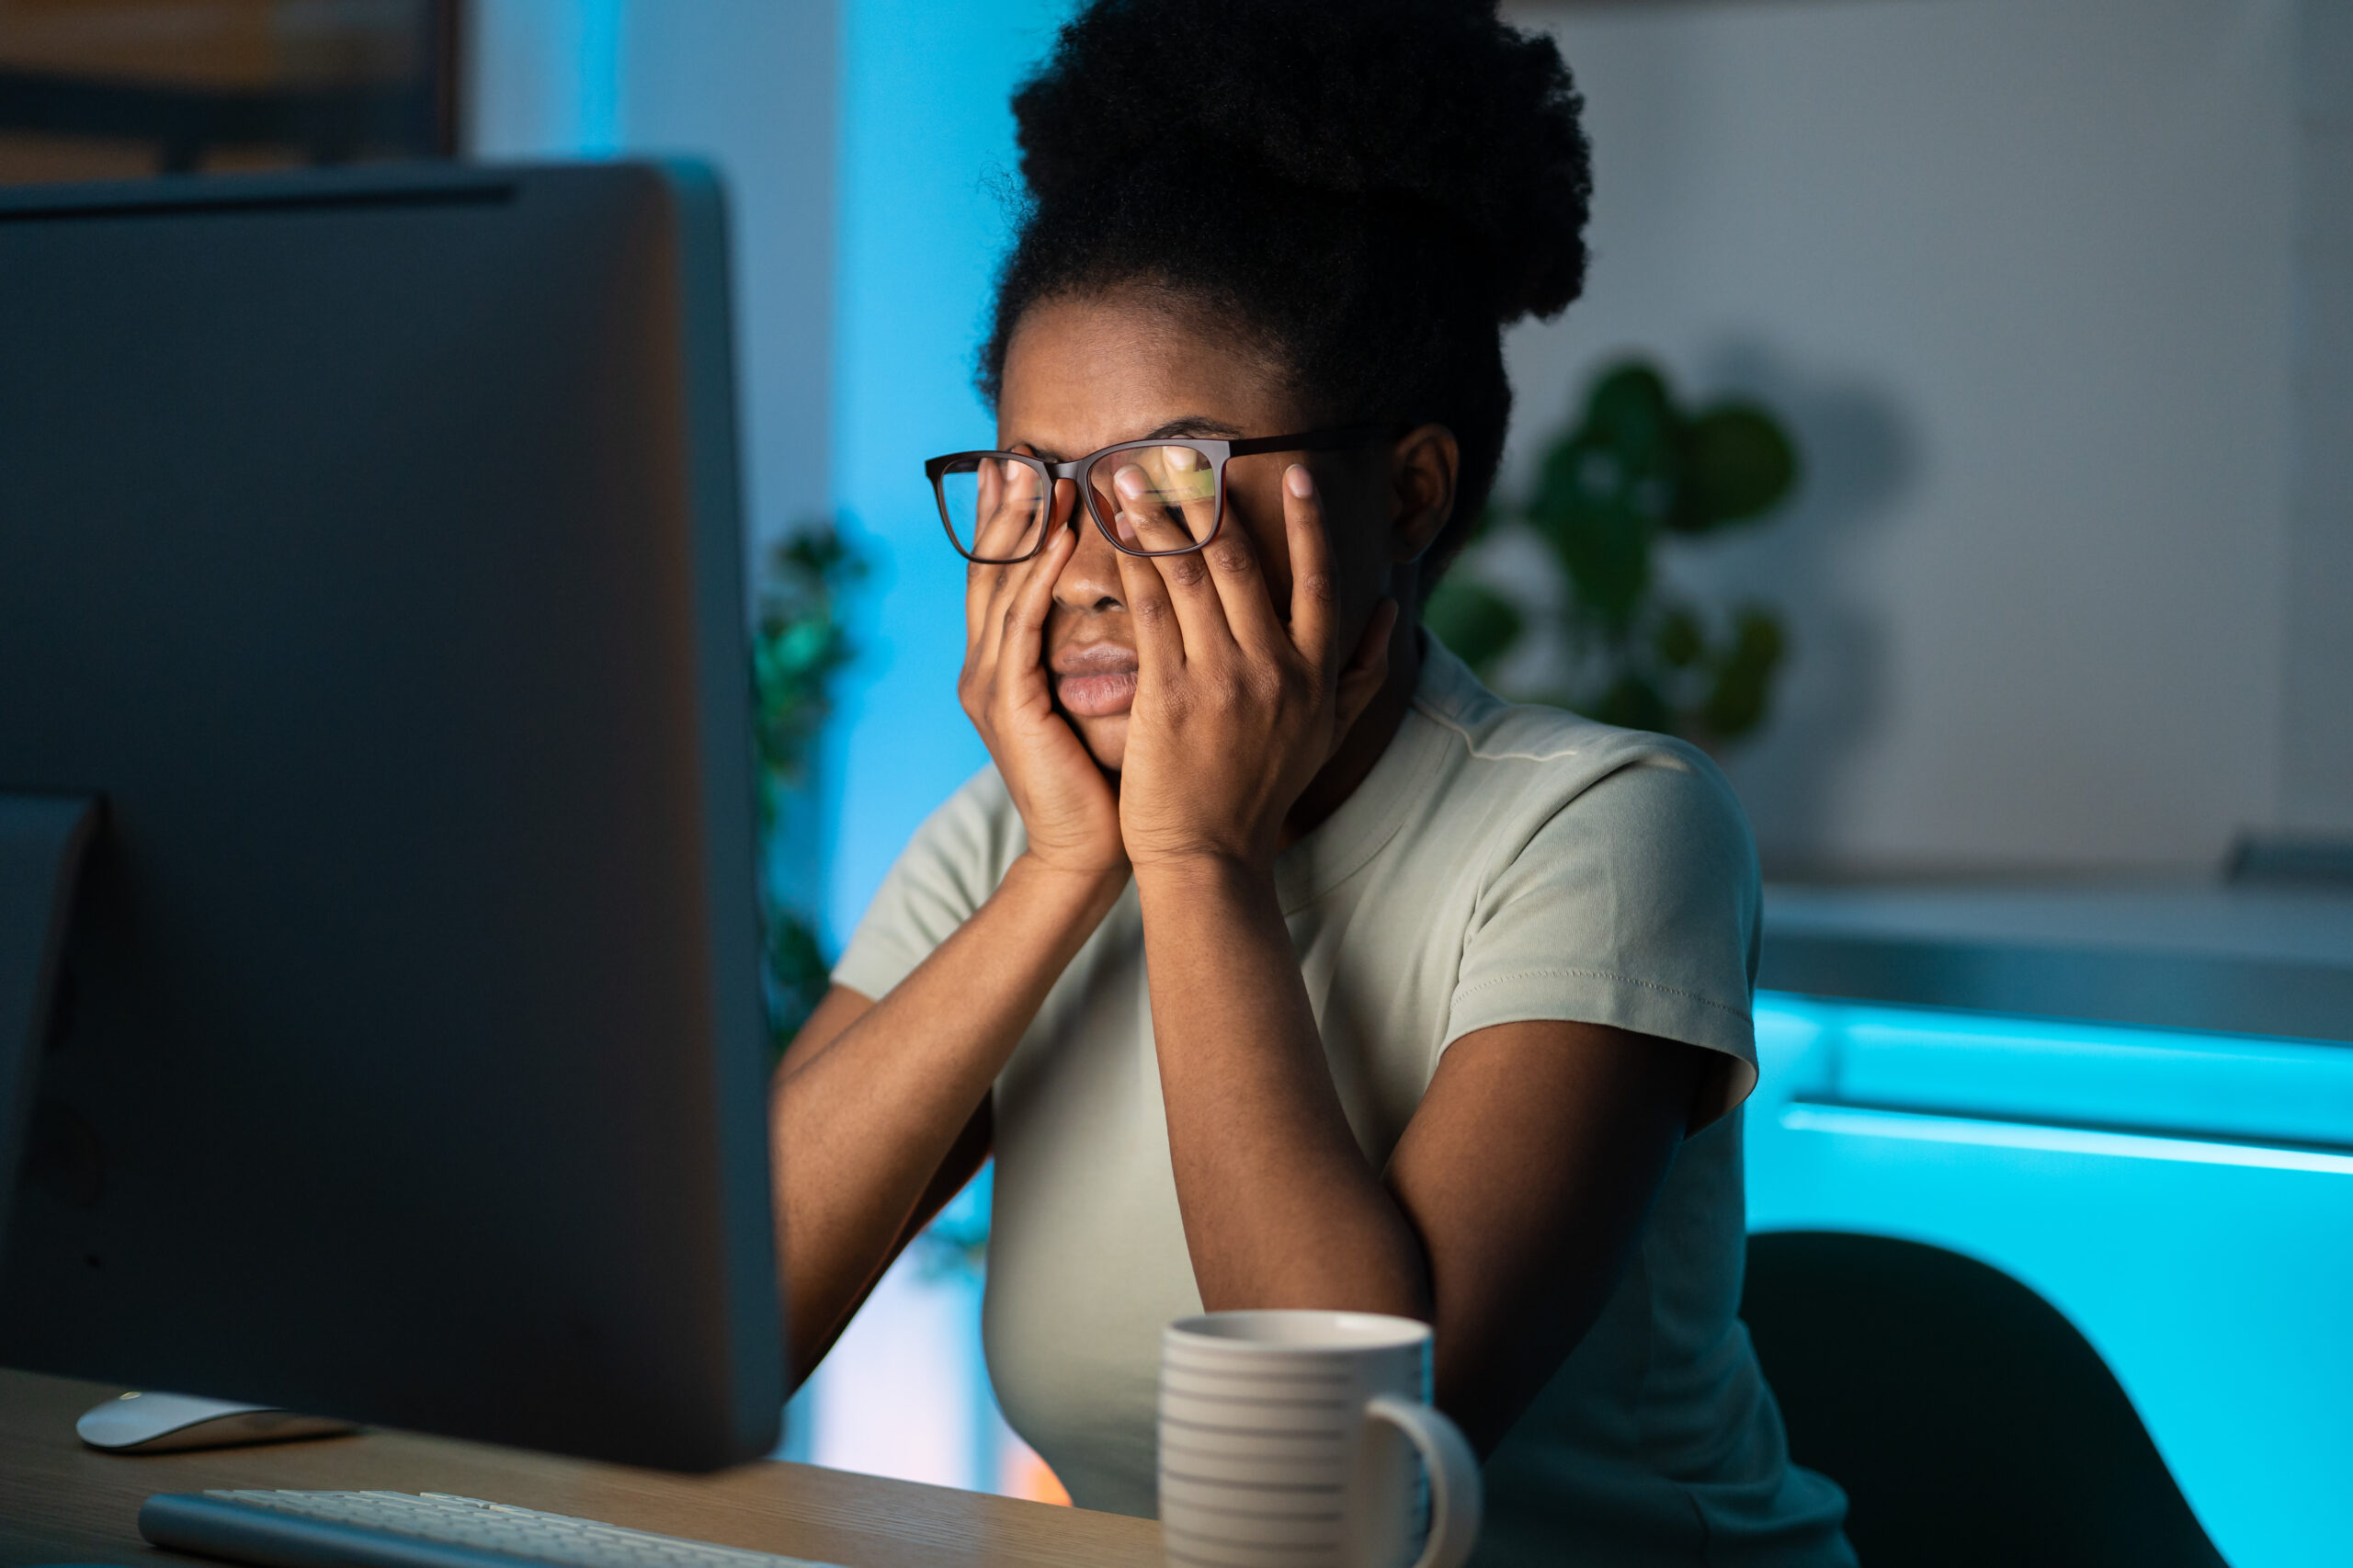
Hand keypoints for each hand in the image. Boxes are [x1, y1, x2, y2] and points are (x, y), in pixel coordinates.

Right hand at [958, 459, 1127, 883]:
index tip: (1024, 465)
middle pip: (989, 568)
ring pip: (1000, 588)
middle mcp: (986, 667)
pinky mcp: (1007, 706)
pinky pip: (1020, 630)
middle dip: (1003, 508)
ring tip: (1040, 477)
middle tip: (1017, 451)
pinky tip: (1055, 543)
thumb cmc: (1109, 777)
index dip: (1009, 520)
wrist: (1090, 850)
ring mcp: (989, 685)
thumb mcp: (1106, 693)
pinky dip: (1035, 582)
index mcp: (1005, 664)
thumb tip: (1147, 587)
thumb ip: (1107, 641)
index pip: (1004, 574)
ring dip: (1019, 530)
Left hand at [1110, 458, 1397, 874]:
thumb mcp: (1329, 734)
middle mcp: (1274, 668)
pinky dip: (1130, 564)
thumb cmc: (1264, 792)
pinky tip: (1109, 532)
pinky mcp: (1169, 693)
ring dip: (1157, 517)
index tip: (1295, 472)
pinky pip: (1148, 610)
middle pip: (1242, 562)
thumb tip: (1391, 612)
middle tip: (1182, 452)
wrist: (1209, 854)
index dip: (1309, 522)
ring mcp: (1221, 679)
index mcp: (1315, 673)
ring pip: (1189, 575)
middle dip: (1209, 499)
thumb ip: (1363, 671)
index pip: (1319, 580)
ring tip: (1128, 475)